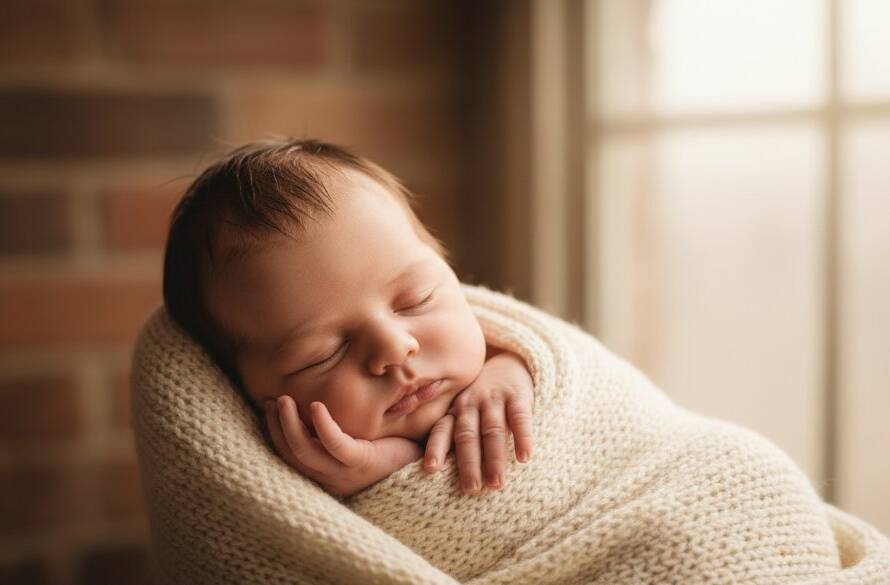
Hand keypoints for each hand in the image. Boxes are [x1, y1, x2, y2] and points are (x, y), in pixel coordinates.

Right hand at [264, 396, 420, 497]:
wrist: (426, 458)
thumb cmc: (393, 445)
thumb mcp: (358, 435)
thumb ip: (338, 424)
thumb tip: (314, 396)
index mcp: (327, 472)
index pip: (290, 455)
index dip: (276, 432)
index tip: (269, 407)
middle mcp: (330, 477)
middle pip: (291, 454)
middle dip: (277, 426)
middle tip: (272, 401)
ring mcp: (343, 472)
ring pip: (304, 450)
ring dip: (290, 424)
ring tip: (284, 400)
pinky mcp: (360, 462)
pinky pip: (334, 444)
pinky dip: (323, 425)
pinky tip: (316, 406)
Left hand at [423, 350, 533, 493]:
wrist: (510, 362)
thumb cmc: (482, 397)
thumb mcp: (464, 408)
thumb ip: (452, 431)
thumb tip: (433, 471)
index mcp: (456, 410)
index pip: (443, 429)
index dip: (436, 448)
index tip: (430, 469)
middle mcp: (471, 403)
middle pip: (467, 435)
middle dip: (468, 463)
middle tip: (471, 488)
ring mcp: (494, 398)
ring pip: (492, 430)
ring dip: (494, 458)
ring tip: (496, 483)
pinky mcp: (518, 395)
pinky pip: (520, 417)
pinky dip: (522, 437)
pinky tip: (525, 456)